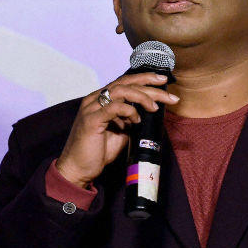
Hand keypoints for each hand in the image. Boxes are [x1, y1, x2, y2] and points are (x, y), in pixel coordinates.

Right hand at [56, 73, 179, 187]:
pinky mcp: (91, 119)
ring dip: (142, 97)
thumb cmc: (99, 151)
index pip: (125, 81)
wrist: (79, 169)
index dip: (145, 79)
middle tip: (169, 93)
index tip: (163, 82)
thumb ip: (132, 118)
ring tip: (155, 107)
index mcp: (101, 99)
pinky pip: (114, 107)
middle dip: (150, 84)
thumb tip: (150, 111)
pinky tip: (136, 120)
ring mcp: (91, 108)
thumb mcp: (121, 131)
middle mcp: (95, 99)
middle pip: (126, 82)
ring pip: (121, 91)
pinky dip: (129, 111)